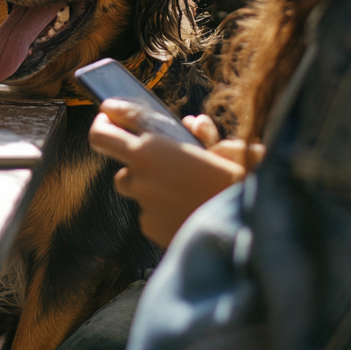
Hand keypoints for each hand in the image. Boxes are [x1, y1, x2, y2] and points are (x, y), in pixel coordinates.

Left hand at [89, 101, 246, 247]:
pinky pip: (150, 213)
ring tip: (183, 187)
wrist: (249, 233)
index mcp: (150, 149)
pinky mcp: (151, 227)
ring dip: (151, 185)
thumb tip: (192, 125)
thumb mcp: (221, 149)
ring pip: (136, 189)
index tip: (108, 117)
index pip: (102, 132)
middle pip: (118, 164)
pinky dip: (163, 210)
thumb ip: (199, 135)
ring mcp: (143, 204)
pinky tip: (188, 209)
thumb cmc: (238, 184)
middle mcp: (139, 176)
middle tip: (152, 158)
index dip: (104, 123)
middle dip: (132, 159)